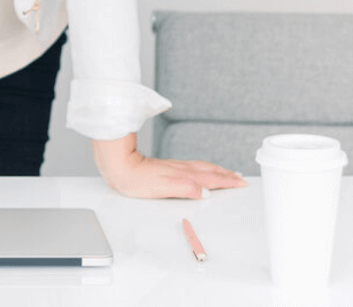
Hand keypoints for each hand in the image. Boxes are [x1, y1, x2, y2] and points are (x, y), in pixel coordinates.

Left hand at [91, 133, 246, 198]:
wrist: (118, 165)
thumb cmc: (136, 178)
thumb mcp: (162, 187)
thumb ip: (185, 188)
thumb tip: (205, 192)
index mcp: (182, 174)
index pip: (209, 177)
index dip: (226, 181)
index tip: (240, 182)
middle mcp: (180, 169)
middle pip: (208, 170)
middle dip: (225, 174)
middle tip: (239, 178)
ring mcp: (173, 167)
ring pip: (201, 167)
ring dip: (216, 170)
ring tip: (227, 173)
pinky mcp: (166, 167)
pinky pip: (192, 167)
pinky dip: (203, 169)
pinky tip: (201, 171)